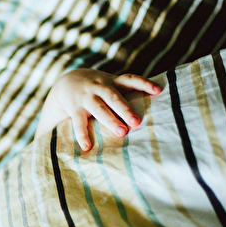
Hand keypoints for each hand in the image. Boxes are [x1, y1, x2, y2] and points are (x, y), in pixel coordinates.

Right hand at [35, 69, 161, 150]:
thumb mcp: (111, 83)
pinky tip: (87, 147)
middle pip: (114, 98)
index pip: (130, 79)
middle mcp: (100, 88)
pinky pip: (78, 123)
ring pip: (99, 109)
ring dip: (110, 121)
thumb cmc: (97, 87)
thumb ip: (128, 91)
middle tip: (136, 121)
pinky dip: (82, 135)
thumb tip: (158, 104)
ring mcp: (86, 98)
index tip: (158, 90)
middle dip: (125, 109)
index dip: (144, 84)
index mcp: (112, 82)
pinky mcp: (74, 108)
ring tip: (122, 133)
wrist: (66, 81)